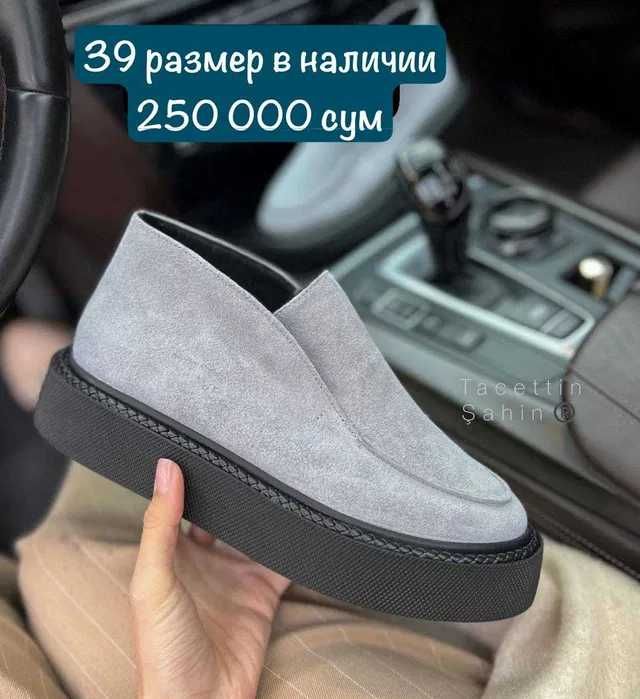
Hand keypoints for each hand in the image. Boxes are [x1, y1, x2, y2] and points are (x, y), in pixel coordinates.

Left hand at [130, 459, 289, 698]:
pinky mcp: (263, 593)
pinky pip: (284, 561)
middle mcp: (205, 560)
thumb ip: (159, 525)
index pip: (184, 503)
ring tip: (284, 477)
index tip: (210, 442)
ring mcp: (236, 575)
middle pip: (225, 514)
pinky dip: (295, 544)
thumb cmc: (162, 650)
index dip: (194, 477)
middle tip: (257, 453)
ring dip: (268, 513)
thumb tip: (166, 468)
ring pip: (256, 532)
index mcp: (172, 554)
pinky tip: (306, 521)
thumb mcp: (153, 582)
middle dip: (238, 490)